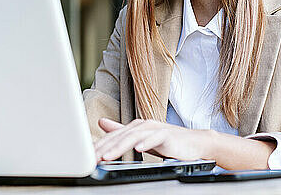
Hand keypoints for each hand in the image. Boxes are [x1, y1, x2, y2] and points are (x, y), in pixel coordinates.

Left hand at [94, 118, 211, 161]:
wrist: (195, 143)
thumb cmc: (168, 142)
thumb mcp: (141, 137)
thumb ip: (121, 131)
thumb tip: (102, 123)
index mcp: (135, 126)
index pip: (113, 136)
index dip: (99, 146)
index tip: (85, 157)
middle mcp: (143, 125)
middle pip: (120, 136)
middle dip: (104, 148)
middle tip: (91, 158)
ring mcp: (156, 129)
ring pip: (134, 136)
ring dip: (120, 146)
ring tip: (108, 156)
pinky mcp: (168, 135)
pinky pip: (155, 138)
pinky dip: (146, 143)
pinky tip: (138, 149)